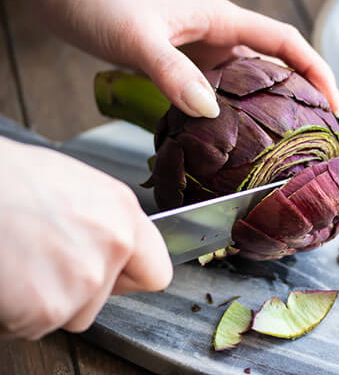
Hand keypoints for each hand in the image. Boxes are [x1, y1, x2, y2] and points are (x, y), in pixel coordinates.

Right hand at [0, 138, 171, 339]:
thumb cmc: (9, 180)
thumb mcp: (75, 186)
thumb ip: (105, 221)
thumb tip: (111, 242)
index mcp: (122, 213)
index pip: (156, 272)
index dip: (129, 277)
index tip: (114, 277)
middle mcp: (113, 246)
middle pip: (105, 297)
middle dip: (77, 289)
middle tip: (43, 259)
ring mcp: (84, 280)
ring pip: (72, 314)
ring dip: (46, 301)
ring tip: (21, 263)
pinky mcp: (48, 309)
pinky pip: (34, 326)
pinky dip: (16, 313)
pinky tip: (7, 278)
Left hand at [3, 0, 338, 117]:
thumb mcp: (138, 37)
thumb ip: (173, 73)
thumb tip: (209, 112)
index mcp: (220, 20)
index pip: (285, 43)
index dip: (316, 71)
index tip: (334, 106)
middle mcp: (215, 35)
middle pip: (274, 65)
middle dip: (300, 96)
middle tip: (313, 136)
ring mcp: (196, 51)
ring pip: (245, 82)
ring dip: (265, 110)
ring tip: (279, 145)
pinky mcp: (177, 65)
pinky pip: (215, 92)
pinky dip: (228, 114)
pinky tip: (225, 137)